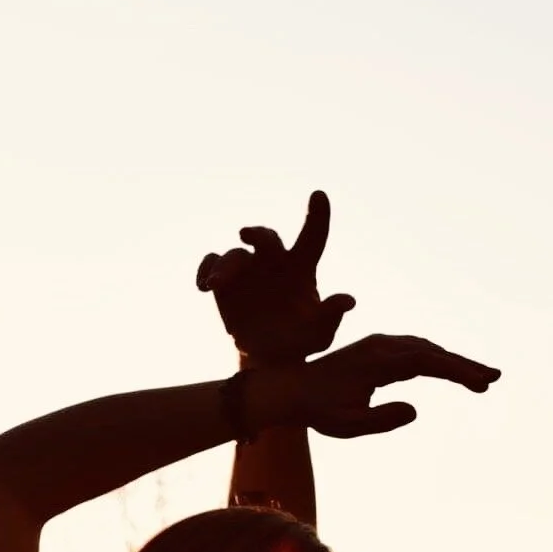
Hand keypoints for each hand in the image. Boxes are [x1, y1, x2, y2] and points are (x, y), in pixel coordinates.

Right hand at [196, 191, 356, 365]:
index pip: (312, 237)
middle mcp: (274, 262)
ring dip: (225, 266)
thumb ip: (331, 316)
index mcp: (302, 268)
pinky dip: (205, 270)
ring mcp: (247, 269)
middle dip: (257, 234)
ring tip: (215, 284)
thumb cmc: (299, 341)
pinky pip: (212, 263)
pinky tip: (204, 286)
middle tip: (246, 234)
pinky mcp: (224, 280)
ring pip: (235, 254)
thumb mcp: (319, 334)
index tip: (319, 194)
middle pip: (267, 239)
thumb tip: (349, 300)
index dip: (317, 216)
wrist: (268, 357)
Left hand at [277, 333, 500, 438]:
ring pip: (426, 349)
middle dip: (464, 365)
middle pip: (432, 351)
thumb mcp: (345, 425)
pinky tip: (451, 370)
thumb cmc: (317, 411)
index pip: (426, 362)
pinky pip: (415, 351)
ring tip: (481, 380)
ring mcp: (380, 346)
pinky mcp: (379, 350)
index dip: (456, 370)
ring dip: (453, 362)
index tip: (480, 382)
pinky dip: (437, 359)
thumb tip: (414, 410)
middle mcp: (381, 348)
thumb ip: (379, 419)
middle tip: (495, 378)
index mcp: (376, 362)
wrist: (291, 389)